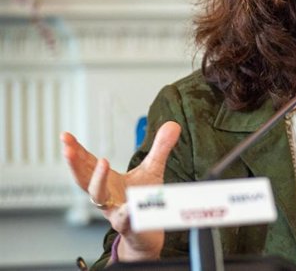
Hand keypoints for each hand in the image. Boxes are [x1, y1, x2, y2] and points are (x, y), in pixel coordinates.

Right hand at [61, 121, 181, 259]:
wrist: (149, 230)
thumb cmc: (144, 199)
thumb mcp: (153, 169)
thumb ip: (160, 148)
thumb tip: (172, 124)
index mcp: (107, 181)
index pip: (87, 163)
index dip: (76, 150)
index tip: (65, 136)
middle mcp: (105, 196)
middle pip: (84, 179)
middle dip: (75, 164)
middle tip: (68, 149)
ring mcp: (114, 210)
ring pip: (99, 197)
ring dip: (98, 180)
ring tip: (102, 161)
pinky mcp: (129, 225)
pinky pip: (125, 219)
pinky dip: (126, 212)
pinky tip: (129, 206)